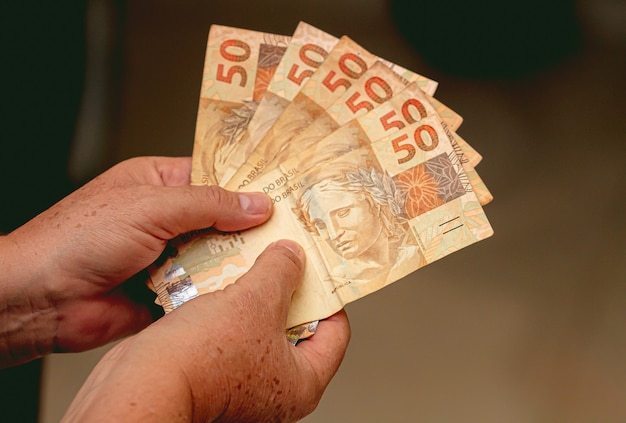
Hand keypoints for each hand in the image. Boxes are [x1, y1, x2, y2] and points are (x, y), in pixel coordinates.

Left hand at [0, 156, 272, 366]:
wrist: (39, 300)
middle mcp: (165, 219)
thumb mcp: (151, 206)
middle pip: (221, 219)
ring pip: (217, 256)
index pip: (213, 177)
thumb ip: (208, 204)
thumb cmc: (78, 238)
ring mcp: (167, 256)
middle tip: (293, 229)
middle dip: (251, 226)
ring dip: (240, 260)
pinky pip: (205, 289)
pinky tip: (250, 289)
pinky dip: (223, 291)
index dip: (247, 184)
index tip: (284, 192)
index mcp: (157, 183)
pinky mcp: (168, 293)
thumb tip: (257, 203)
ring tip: (280, 259)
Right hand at [63, 240, 350, 422]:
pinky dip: (230, 305)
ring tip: (251, 260)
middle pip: (297, 327)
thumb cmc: (203, 358)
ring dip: (254, 292)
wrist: (141, 382)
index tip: (319, 270)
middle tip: (283, 257)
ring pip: (259, 326)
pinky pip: (232, 331)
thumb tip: (293, 255)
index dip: (329, 296)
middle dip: (287, 288)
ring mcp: (244, 381)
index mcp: (302, 382)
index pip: (336, 333)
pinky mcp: (214, 372)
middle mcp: (276, 387)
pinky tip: (222, 278)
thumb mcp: (255, 300)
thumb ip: (281, 272)